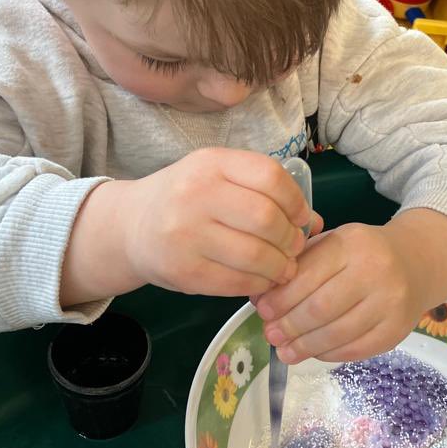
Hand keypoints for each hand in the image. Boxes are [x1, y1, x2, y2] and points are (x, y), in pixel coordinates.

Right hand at [61, 149, 319, 305]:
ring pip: (255, 255)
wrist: (130, 227)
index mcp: (210, 163)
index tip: (302, 217)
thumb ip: (265, 192)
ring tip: (283, 267)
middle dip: (290, 238)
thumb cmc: (186, 198)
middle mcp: (195, 194)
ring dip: (280, 266)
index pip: (270, 177)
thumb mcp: (218, 177)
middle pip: (266, 218)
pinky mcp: (183, 272)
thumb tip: (316, 222)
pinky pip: (236, 282)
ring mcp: (185, 235)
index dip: (296, 201)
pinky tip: (262, 279)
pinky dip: (259, 283)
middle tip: (294, 247)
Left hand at [255, 210, 446, 363]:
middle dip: (289, 325)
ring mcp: (390, 303)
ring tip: (285, 351)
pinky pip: (355, 349)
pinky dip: (328, 354)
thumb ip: (300, 266)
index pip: (308, 275)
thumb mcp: (334, 244)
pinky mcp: (396, 331)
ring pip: (337, 333)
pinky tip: (313, 353)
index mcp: (352, 244)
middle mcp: (375, 271)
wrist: (417, 263)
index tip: (263, 310)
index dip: (281, 297)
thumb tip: (262, 298)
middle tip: (270, 334)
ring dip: (304, 346)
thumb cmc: (363, 253)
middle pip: (320, 308)